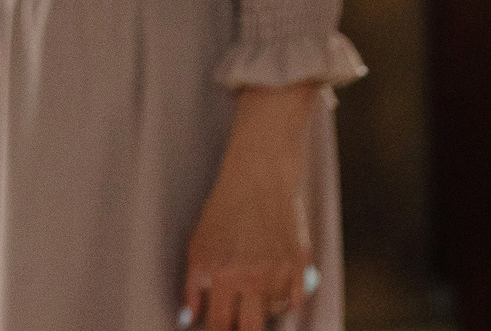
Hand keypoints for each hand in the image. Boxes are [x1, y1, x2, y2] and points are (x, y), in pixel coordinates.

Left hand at [184, 84, 317, 330]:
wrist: (260, 175)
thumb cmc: (224, 208)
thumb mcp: (198, 246)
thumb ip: (191, 287)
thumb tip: (190, 318)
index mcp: (222, 275)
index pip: (220, 325)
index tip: (222, 326)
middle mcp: (252, 277)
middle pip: (250, 329)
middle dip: (242, 329)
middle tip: (239, 321)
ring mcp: (279, 270)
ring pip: (273, 312)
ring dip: (263, 308)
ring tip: (255, 292)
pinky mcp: (300, 261)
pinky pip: (297, 299)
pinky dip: (287, 298)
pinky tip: (276, 286)